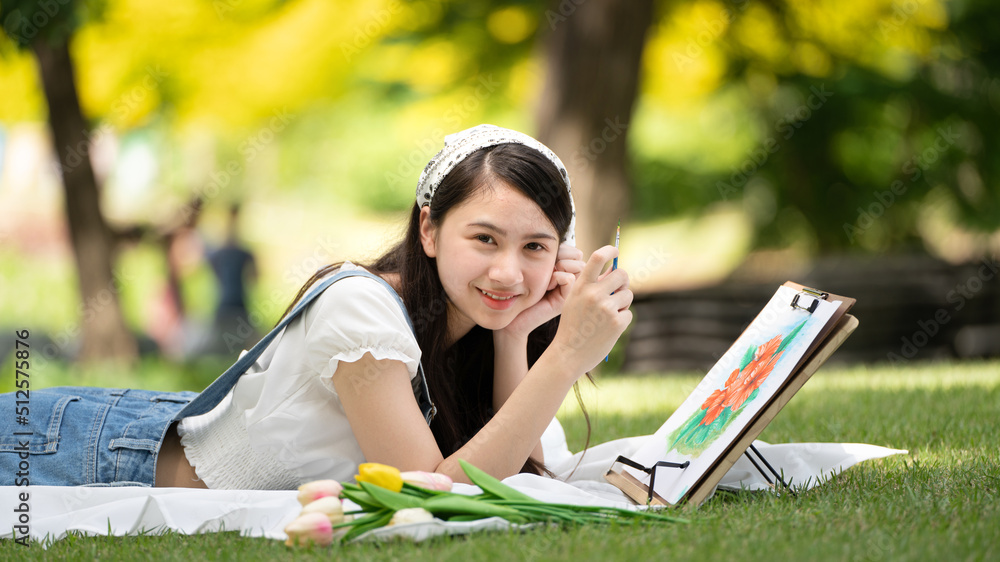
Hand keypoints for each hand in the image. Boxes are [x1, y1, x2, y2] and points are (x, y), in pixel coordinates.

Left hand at [500, 244, 584, 338]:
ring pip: (579, 266)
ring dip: (561, 266)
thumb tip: (562, 242)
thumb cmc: (520, 291)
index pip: (575, 251)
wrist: (512, 317)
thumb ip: (551, 256)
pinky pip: (570, 279)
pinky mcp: (564, 302)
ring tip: (547, 277)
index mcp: (565, 271)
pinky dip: (558, 277)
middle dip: (563, 256)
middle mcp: (571, 281)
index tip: (547, 259)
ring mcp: (570, 292)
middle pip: (579, 256)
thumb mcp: (537, 267)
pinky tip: (547, 286)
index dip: (563, 249)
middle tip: (548, 268)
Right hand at [550, 245, 632, 373]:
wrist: (568, 354)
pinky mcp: (617, 322)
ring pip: (628, 294)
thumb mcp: (574, 300)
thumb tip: (615, 270)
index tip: (615, 251)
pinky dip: (622, 319)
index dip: (610, 250)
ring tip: (607, 315)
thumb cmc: (572, 326)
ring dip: (622, 303)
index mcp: (581, 286)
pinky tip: (608, 329)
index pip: (598, 258)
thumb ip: (592, 285)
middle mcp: (594, 294)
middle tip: (618, 290)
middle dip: (623, 281)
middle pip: (622, 274)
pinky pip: (628, 313)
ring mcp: (607, 308)